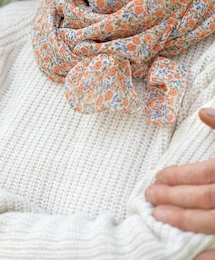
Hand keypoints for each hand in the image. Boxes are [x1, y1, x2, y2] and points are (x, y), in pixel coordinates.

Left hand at [145, 108, 214, 243]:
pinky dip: (210, 256)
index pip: (205, 173)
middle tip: (149, 197)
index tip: (158, 177)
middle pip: (205, 197)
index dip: (180, 175)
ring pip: (213, 222)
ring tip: (160, 217)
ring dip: (185, 221)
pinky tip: (192, 256)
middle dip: (174, 197)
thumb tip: (202, 112)